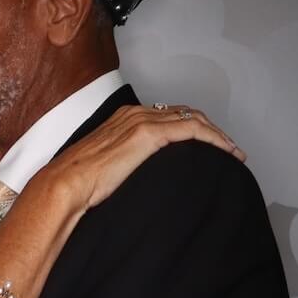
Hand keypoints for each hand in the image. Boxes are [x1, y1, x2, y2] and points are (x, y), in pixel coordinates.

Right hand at [43, 103, 242, 212]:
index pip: (168, 115)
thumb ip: (124, 164)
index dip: (193, 128)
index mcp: (123, 119)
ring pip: (194, 118)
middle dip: (211, 129)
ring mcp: (141, 121)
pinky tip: (226, 152)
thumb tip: (134, 178)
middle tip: (227, 148)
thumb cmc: (78, 183)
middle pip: (185, 113)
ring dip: (217, 134)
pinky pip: (193, 130)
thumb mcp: (106, 169)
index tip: (208, 145)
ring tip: (232, 151)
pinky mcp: (148, 134)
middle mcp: (135, 114)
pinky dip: (214, 139)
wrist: (65, 185)